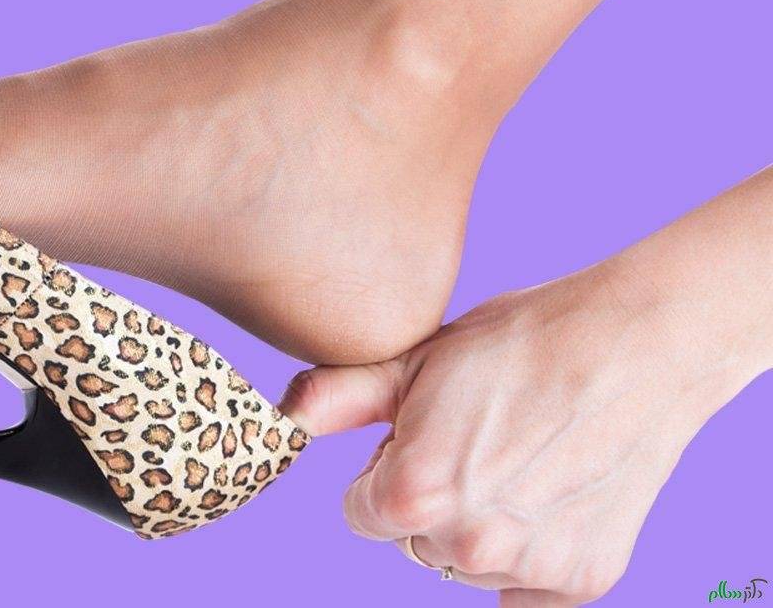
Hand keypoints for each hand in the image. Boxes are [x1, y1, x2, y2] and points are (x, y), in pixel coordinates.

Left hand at [281, 256, 766, 604]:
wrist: (637, 343)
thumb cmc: (522, 341)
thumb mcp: (417, 361)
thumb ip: (341, 399)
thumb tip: (286, 418)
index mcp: (413, 495)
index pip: (362, 514)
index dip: (389, 470)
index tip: (426, 437)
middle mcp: (468, 545)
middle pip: (415, 540)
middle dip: (432, 499)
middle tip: (481, 440)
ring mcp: (528, 567)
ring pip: (468, 563)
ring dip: (481, 525)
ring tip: (522, 458)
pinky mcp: (582, 579)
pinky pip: (525, 589)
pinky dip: (531, 554)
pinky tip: (551, 495)